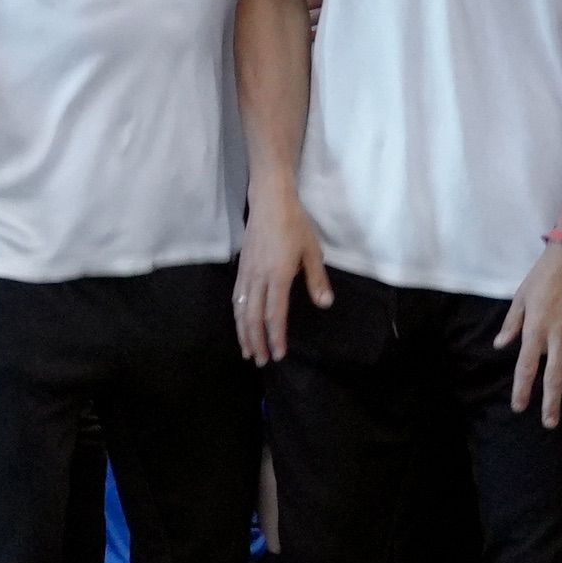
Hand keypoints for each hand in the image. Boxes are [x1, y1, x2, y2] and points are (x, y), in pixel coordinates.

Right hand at [235, 189, 332, 367]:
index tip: (279, 354)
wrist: (270, 201)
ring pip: (241, 309)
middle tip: (261, 361)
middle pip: (254, 317)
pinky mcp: (241, 267)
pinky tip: (240, 324)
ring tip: (247, 351)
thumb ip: (317, 279)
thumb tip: (325, 303)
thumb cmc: (295, 224)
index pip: (275, 313)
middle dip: (256, 341)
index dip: (276, 336)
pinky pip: (236, 297)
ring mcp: (247, 272)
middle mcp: (259, 277)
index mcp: (278, 275)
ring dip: (243, 332)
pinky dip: (237, 315)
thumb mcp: (312, 251)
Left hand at [498, 241, 561, 426]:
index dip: (523, 389)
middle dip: (552, 403)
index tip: (520, 406)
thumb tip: (501, 345)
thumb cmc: (544, 275)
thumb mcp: (521, 297)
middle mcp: (559, 337)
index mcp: (536, 330)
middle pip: (555, 377)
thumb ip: (512, 323)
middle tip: (550, 424)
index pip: (527, 367)